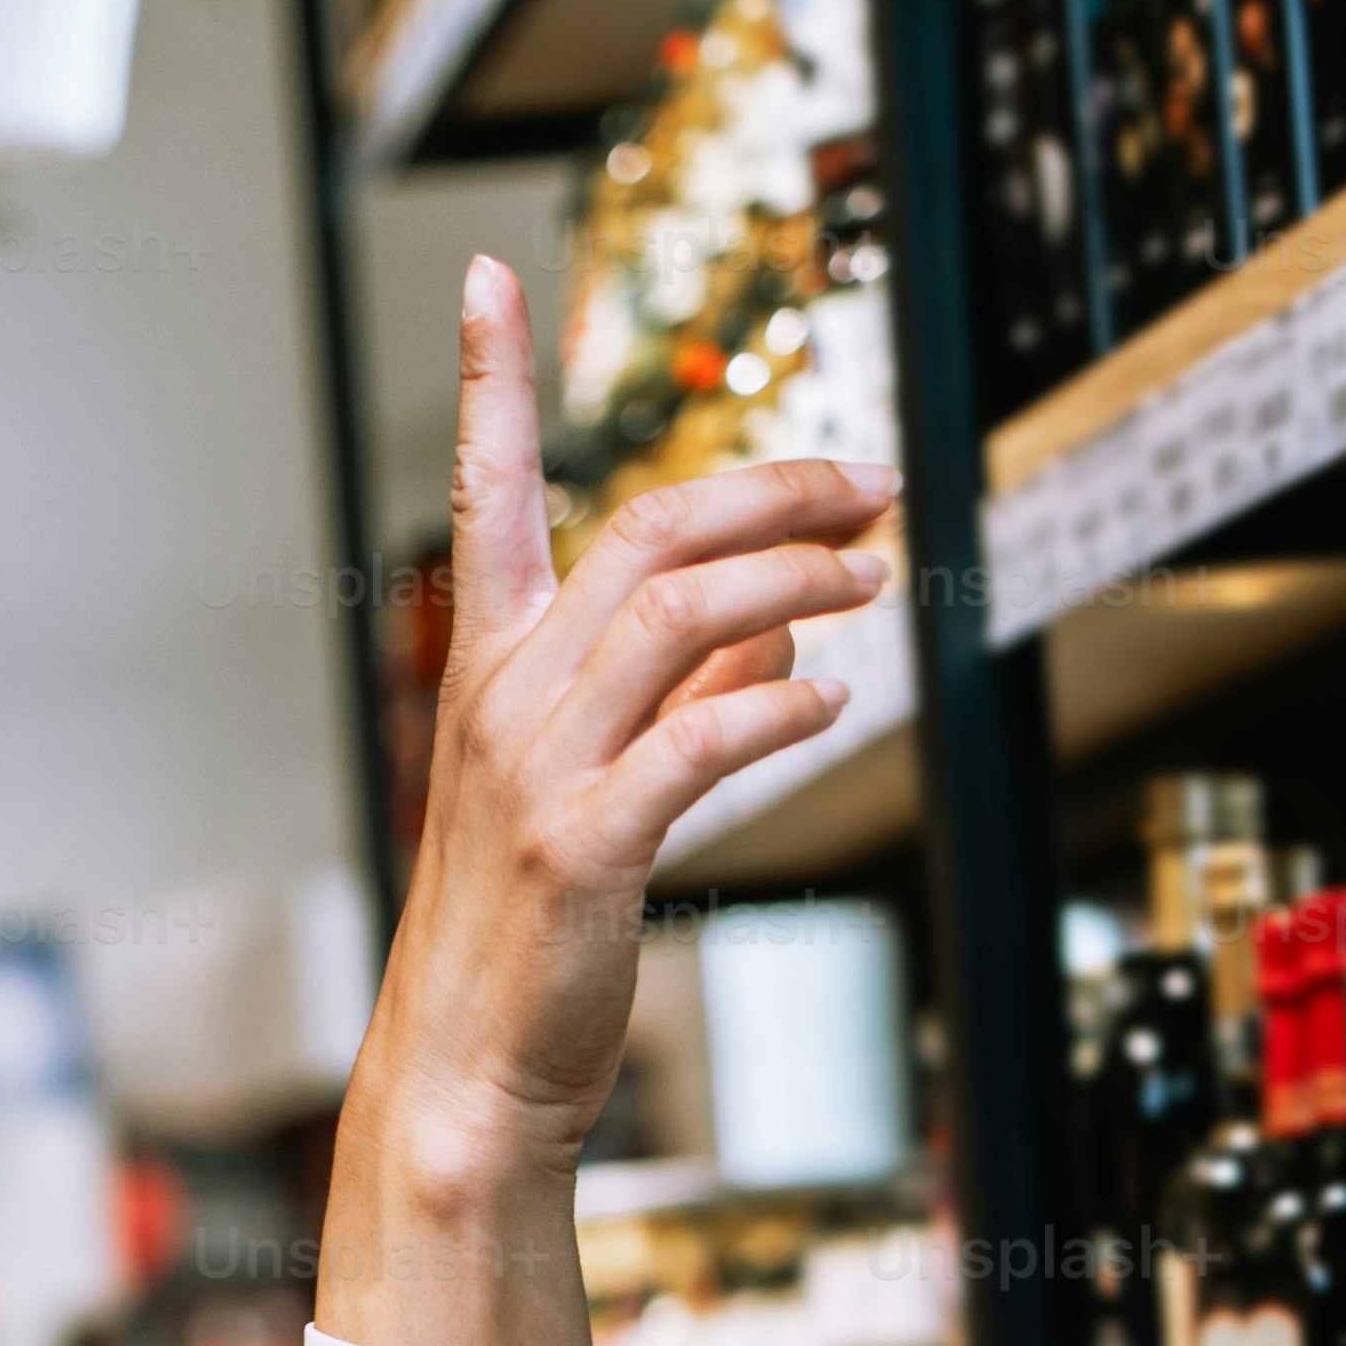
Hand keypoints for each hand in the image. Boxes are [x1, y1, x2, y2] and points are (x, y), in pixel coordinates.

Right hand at [319, 255, 900, 1345]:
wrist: (473, 1068)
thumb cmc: (532, 930)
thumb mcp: (594, 789)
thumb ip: (684, 690)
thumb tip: (788, 618)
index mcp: (492, 668)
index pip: (489, 492)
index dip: (487, 382)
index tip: (482, 277)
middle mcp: (504, 696)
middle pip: (644, 533)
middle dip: (768, 490)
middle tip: (868, 481)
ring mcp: (539, 767)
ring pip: (681, 616)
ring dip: (797, 582)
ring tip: (872, 581)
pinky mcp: (586, 842)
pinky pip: (701, 738)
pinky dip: (778, 706)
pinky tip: (827, 705)